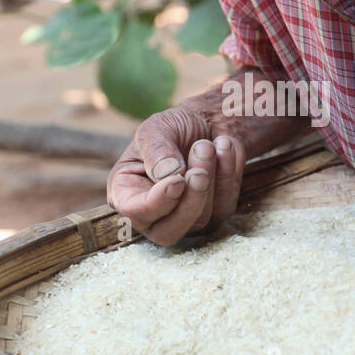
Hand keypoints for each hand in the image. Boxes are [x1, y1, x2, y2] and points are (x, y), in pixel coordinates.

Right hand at [106, 103, 244, 245]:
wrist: (209, 121)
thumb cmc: (175, 127)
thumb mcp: (157, 128)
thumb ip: (156, 151)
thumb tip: (167, 176)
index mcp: (126, 192)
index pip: (134, 213)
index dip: (157, 201)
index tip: (178, 180)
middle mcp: (152, 214)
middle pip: (167, 233)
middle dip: (190, 201)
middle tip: (200, 169)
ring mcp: (185, 219)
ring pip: (201, 220)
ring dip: (211, 178)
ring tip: (207, 145)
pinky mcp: (214, 216)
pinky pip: (225, 206)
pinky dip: (228, 174)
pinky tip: (224, 148)